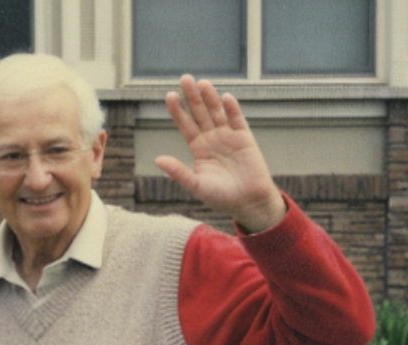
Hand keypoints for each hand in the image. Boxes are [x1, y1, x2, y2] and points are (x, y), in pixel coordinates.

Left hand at [154, 75, 285, 231]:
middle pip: (200, 113)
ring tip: (202, 83)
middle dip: (192, 96)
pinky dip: (232, 109)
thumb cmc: (222, 197)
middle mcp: (212, 139)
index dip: (178, 110)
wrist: (249, 203)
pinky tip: (225, 97)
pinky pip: (237, 120)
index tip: (170, 95)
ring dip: (210, 98)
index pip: (185, 124)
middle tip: (185, 78)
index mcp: (198, 148)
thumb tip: (157, 159)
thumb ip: (178, 172)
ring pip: (217, 112)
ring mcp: (228, 136)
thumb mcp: (196, 185)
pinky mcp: (245, 138)